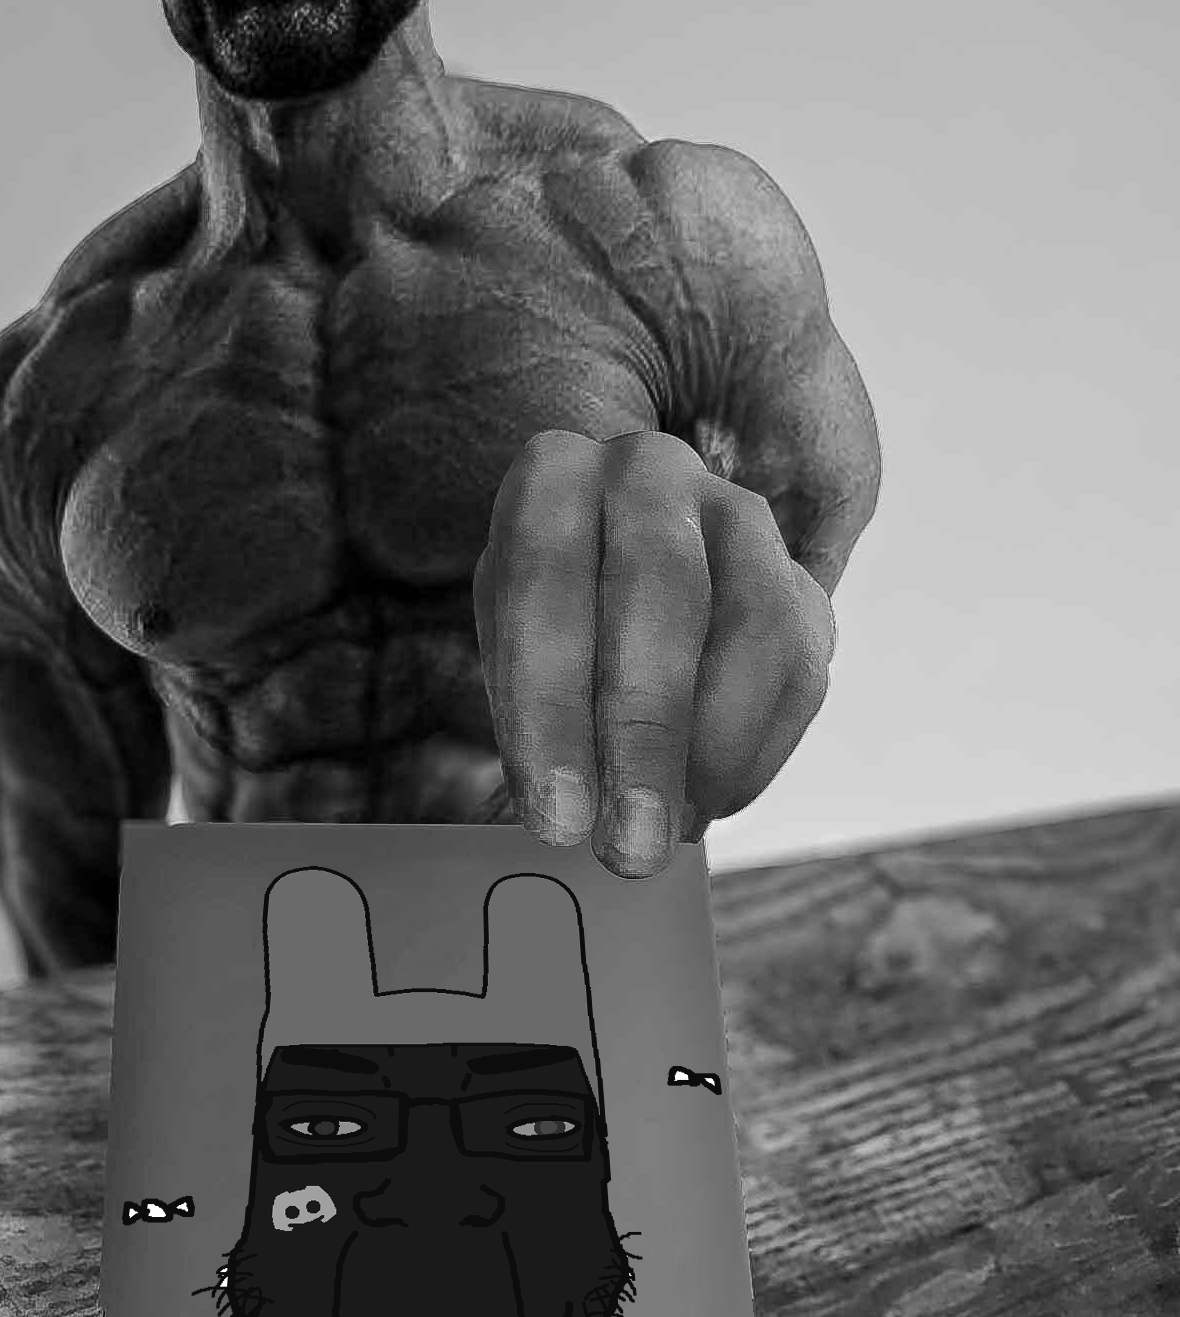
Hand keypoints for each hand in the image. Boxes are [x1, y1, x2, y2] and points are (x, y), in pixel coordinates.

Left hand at [473, 430, 836, 877]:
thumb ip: (530, 715)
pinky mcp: (798, 572)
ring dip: (715, 747)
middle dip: (645, 731)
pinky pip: (802, 663)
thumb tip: (542, 822)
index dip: (548, 704)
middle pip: (660, 586)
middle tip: (630, 845)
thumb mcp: (514, 649)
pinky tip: (712, 800)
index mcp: (551, 477)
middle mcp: (650, 470)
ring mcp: (738, 511)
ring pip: (755, 621)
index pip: (545, 577)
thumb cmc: (555, 624)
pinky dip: (760, 749)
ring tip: (674, 831)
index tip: (554, 815)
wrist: (619, 570)